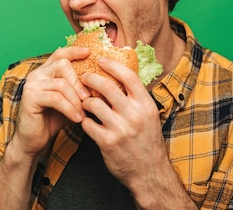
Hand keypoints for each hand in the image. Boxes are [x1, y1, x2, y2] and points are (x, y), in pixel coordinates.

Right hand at [12, 46, 90, 157]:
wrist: (35, 139)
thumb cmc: (54, 119)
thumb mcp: (71, 100)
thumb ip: (80, 89)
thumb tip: (102, 82)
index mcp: (46, 71)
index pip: (60, 54)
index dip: (74, 51)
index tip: (90, 52)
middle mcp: (37, 74)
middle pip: (62, 64)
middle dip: (79, 81)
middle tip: (89, 97)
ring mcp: (32, 85)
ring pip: (60, 83)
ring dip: (75, 99)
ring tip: (83, 113)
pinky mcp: (29, 98)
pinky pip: (55, 98)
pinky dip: (69, 108)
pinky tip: (76, 118)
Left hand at [80, 57, 166, 188]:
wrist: (149, 173)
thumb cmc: (147, 141)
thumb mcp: (149, 115)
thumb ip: (136, 97)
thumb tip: (121, 73)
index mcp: (145, 105)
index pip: (128, 76)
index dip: (112, 64)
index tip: (101, 59)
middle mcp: (134, 115)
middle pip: (107, 87)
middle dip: (91, 78)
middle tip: (84, 76)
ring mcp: (120, 129)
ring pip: (93, 104)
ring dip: (85, 100)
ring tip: (84, 101)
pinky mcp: (107, 142)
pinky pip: (87, 124)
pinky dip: (84, 119)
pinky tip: (85, 120)